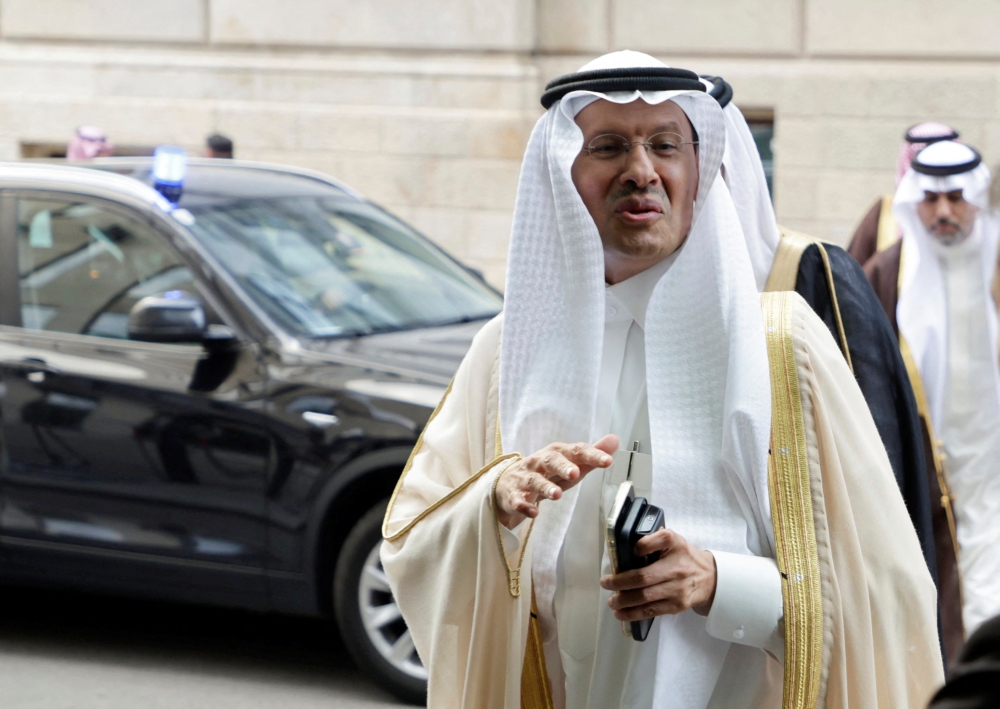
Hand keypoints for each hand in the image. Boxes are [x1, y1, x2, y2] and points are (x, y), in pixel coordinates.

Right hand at [494, 434, 617, 527]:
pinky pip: (517, 500)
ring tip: (557, 495)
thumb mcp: (570, 463)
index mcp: (557, 453)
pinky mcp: (513, 495)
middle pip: (550, 460)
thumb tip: (615, 440)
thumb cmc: (547, 473)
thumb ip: (591, 455)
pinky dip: (524, 505)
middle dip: (562, 465)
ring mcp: (525, 478)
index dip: (591, 455)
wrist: (510, 483)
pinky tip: (534, 512)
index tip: (607, 461)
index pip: (576, 451)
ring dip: (545, 487)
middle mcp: (540, 462)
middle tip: (575, 473)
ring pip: (534, 480)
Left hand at [600, 529, 716, 619]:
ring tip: (611, 602)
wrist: (709, 578)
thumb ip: (653, 539)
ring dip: (624, 601)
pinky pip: (652, 611)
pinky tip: (621, 614)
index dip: (644, 546)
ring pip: (646, 597)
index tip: (632, 551)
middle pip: (644, 577)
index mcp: (675, 545)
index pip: (660, 540)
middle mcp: (677, 567)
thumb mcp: (673, 540)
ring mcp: (678, 589)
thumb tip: (629, 548)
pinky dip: (634, 614)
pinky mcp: (677, 605)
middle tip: (605, 584)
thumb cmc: (683, 557)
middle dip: (620, 582)